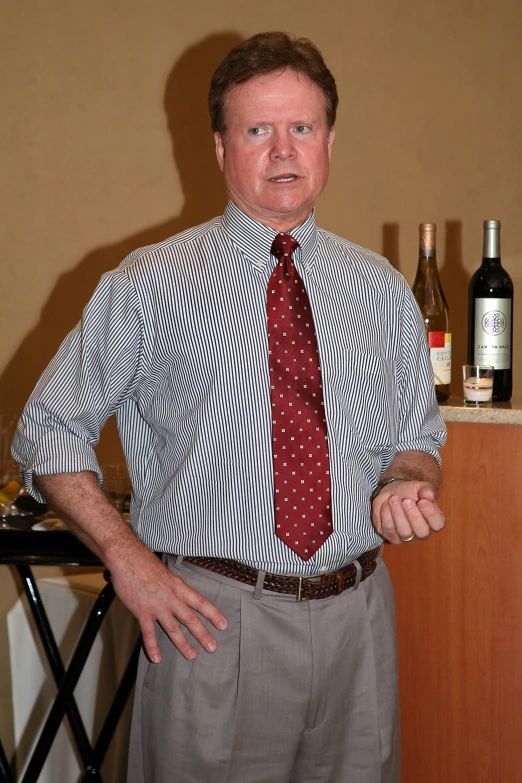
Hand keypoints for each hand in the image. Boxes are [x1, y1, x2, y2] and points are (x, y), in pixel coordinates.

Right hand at [109, 545, 227, 662]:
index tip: (223, 625)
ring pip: (173, 628)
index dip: (213, 614)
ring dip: (183, 643)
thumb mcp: (166, 572)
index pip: (200, 602)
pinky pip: (148, 633)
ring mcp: (157, 606)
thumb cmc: (144, 562)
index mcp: (178, 586)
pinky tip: (157, 658)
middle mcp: (171, 597)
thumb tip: (177, 593)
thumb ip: (172, 586)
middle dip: (202, 634)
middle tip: (212, 647)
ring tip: (192, 655)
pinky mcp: (142, 611)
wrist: (127, 558)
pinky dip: (152, 647)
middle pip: (190, 619)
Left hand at [371, 480, 444, 544]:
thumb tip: (429, 495)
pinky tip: (386, 504)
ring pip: (403, 532)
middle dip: (413, 515)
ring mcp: (406, 537)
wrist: (393, 493)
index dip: (430, 514)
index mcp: (434, 521)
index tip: (422, 501)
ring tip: (393, 499)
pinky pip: (387, 529)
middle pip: (421, 532)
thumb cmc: (411, 492)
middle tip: (406, 500)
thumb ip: (426, 490)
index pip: (438, 524)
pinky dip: (385, 514)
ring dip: (397, 514)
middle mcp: (422, 533)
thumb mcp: (420, 487)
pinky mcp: (390, 536)